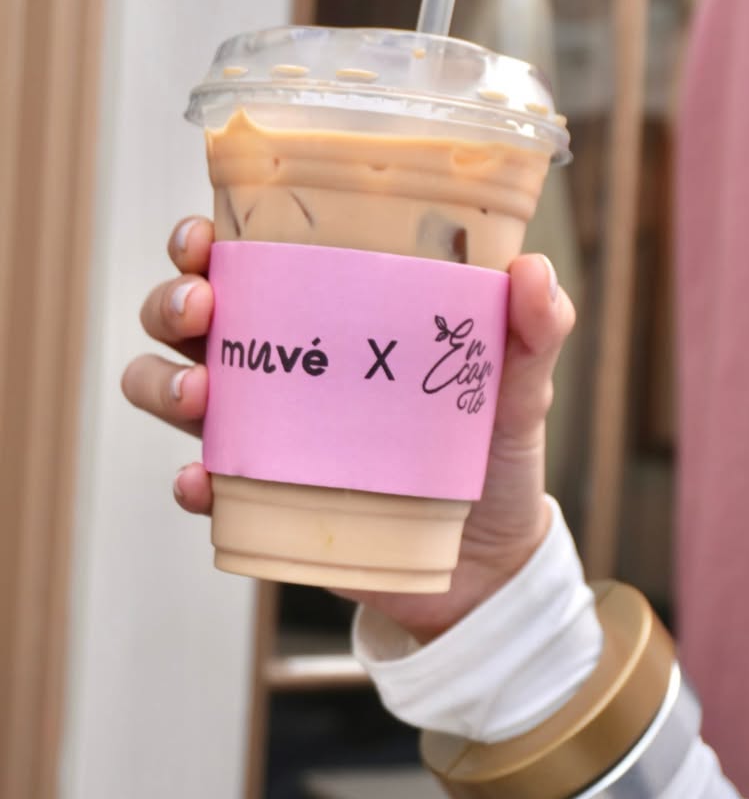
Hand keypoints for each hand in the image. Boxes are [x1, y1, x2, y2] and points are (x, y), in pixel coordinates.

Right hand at [121, 216, 575, 640]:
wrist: (489, 561)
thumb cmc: (493, 453)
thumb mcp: (518, 388)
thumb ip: (535, 330)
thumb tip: (533, 271)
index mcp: (329, 316)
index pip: (246, 259)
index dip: (202, 242)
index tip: (204, 237)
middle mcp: (282, 366)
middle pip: (187, 318)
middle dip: (171, 303)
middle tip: (201, 310)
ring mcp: (264, 434)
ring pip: (171, 391)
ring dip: (164, 383)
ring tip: (200, 396)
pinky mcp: (263, 500)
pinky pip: (202, 487)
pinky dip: (191, 483)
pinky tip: (205, 483)